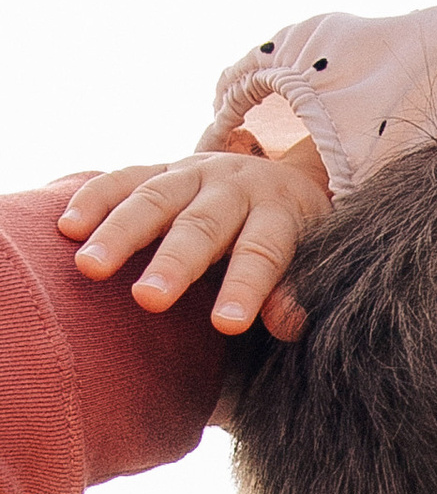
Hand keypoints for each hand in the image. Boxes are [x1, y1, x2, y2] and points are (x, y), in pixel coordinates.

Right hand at [58, 131, 330, 338]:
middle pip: (201, 225)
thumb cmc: (294, 235)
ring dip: (119, 233)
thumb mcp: (310, 258)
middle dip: (174, 263)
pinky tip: (68, 227)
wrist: (281, 175)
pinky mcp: (160, 168)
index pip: (262, 251)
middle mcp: (233, 186)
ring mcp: (192, 173)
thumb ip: (294, 288)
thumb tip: (289, 325)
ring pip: (153, 198)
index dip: (245, 288)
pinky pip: (122, 178)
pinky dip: (94, 200)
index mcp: (278, 211)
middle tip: (148, 299)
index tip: (226, 325)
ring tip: (90, 267)